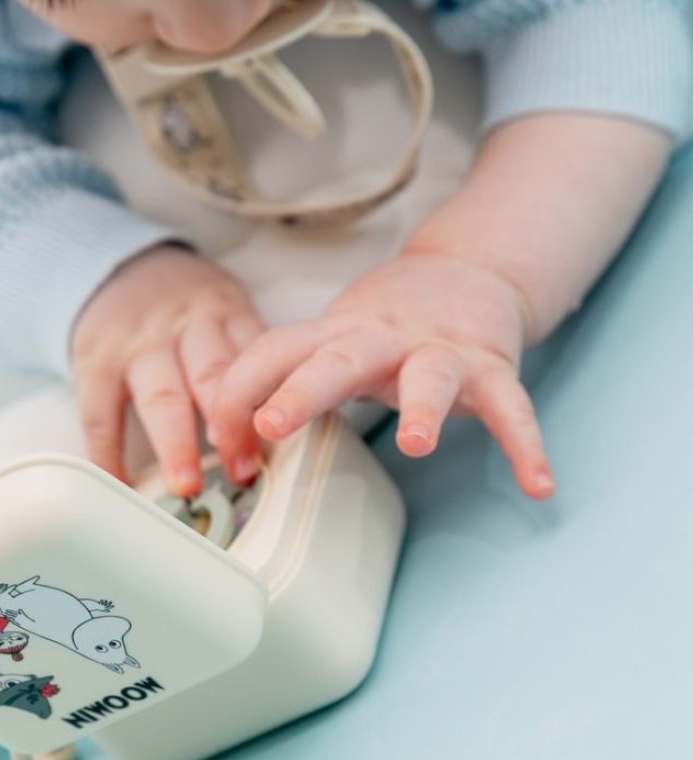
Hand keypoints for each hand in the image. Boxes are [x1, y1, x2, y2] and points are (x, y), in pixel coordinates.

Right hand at [71, 244, 265, 495]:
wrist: (119, 267)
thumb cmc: (183, 307)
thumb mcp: (224, 310)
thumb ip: (248, 356)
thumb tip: (282, 421)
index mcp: (224, 313)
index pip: (252, 358)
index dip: (266, 402)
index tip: (276, 443)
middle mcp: (182, 327)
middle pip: (211, 378)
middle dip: (229, 429)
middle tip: (240, 472)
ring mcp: (137, 346)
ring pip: (161, 398)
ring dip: (175, 444)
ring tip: (187, 485)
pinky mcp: (95, 363)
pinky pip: (100, 414)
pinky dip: (109, 453)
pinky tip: (121, 484)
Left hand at [210, 252, 555, 499]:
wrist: (462, 276)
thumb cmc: (379, 330)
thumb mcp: (325, 345)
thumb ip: (284, 385)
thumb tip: (229, 446)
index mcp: (331, 336)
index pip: (271, 353)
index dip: (238, 397)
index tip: (223, 452)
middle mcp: (379, 340)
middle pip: (336, 357)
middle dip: (301, 390)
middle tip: (270, 425)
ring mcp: (437, 351)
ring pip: (428, 374)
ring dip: (422, 406)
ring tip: (417, 444)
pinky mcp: (489, 367)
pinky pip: (511, 407)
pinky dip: (525, 443)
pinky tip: (537, 483)